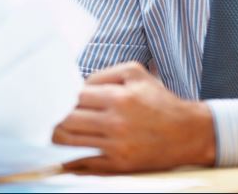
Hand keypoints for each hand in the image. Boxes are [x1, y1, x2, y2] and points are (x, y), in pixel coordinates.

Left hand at [52, 61, 215, 172]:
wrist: (189, 133)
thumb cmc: (160, 100)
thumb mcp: (135, 73)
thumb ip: (102, 74)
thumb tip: (76, 85)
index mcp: (117, 98)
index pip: (73, 97)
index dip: (60, 97)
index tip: (53, 98)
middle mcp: (115, 123)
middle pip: (67, 121)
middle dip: (54, 117)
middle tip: (47, 115)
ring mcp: (117, 146)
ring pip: (70, 142)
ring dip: (56, 137)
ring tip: (52, 130)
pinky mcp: (120, 165)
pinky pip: (85, 163)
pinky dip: (69, 158)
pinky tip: (63, 152)